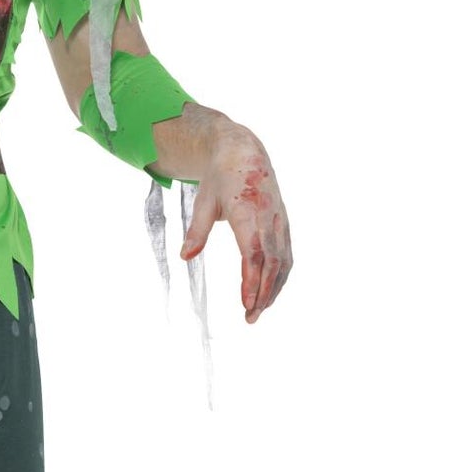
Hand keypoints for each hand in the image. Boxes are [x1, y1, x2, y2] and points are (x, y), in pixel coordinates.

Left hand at [180, 124, 291, 323]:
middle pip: (270, 263)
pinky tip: (271, 293)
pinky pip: (286, 255)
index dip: (251, 280)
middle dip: (262, 293)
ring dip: (273, 289)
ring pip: (282, 261)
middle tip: (250, 318)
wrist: (245, 153)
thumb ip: (196, 230)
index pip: (253, 253)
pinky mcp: (284, 224)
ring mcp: (279, 221)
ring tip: (259, 312)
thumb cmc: (220, 178)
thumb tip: (185, 256)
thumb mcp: (203, 201)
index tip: (245, 303)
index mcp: (247, 211)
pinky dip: (280, 276)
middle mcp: (267, 217)